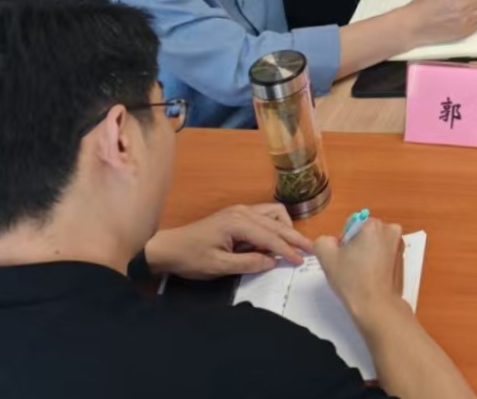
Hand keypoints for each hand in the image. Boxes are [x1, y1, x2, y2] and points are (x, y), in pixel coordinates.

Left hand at [145, 204, 310, 277]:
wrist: (166, 248)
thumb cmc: (190, 258)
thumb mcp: (219, 266)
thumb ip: (248, 262)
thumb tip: (273, 261)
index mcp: (238, 223)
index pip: (270, 237)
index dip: (287, 250)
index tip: (301, 261)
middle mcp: (242, 211)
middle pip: (277, 221)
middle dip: (294, 236)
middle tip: (310, 249)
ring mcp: (240, 210)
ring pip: (273, 213)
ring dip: (284, 228)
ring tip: (290, 246)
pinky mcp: (236, 214)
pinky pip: (264, 215)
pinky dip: (273, 226)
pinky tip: (272, 240)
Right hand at [316, 218, 404, 322]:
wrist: (376, 305)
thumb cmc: (352, 279)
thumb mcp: (327, 258)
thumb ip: (322, 242)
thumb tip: (330, 241)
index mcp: (374, 225)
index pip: (351, 225)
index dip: (343, 241)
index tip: (343, 258)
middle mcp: (391, 229)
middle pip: (364, 233)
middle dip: (355, 246)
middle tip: (350, 266)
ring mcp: (399, 244)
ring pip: (374, 243)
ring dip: (366, 253)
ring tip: (360, 273)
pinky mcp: (403, 258)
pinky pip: (384, 253)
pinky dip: (376, 261)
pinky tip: (370, 276)